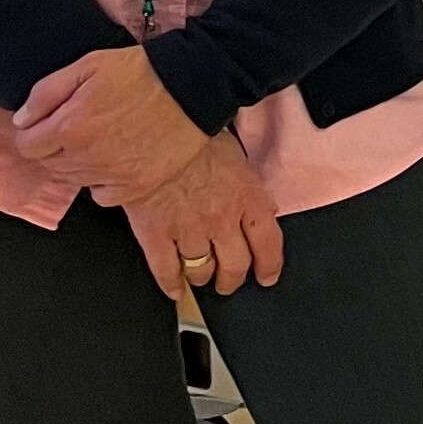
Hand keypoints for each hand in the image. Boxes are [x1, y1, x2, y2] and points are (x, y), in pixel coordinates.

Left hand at [15, 47, 215, 206]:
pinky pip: (101, 195)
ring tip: (100, 141)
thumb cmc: (140, 71)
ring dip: (79, 163)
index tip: (50, 123)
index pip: (27, 146)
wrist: (194, 87)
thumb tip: (22, 121)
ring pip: (74, 180)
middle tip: (79, 128)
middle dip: (56, 148)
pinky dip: (102, 182)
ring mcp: (112, 176)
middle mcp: (86, 157)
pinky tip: (115, 161)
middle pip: (50, 165)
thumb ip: (46, 92)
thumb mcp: (88, 65)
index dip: (34, 133)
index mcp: (69, 127)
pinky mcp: (136, 187)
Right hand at [121, 134, 287, 299]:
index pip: (267, 242)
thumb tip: (258, 202)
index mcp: (246, 197)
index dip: (269, 265)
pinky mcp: (156, 235)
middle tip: (228, 282)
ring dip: (202, 277)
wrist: (153, 136)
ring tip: (200, 278)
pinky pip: (166, 269)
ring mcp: (188, 231)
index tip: (266, 276)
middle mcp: (222, 220)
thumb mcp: (235, 154)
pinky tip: (174, 289)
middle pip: (235, 265)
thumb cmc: (193, 134)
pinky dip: (170, 283)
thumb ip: (245, 183)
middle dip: (233, 279)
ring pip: (201, 269)